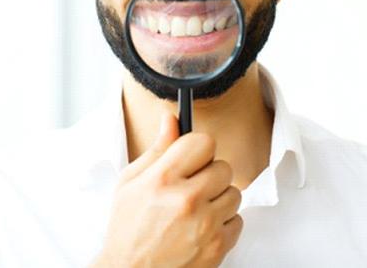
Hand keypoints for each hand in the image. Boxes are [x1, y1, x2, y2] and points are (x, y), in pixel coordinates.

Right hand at [94, 112, 242, 267]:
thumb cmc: (128, 227)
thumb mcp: (132, 180)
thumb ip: (158, 148)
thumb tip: (171, 118)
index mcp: (163, 178)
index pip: (204, 142)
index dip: (198, 148)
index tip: (192, 157)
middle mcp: (187, 199)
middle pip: (223, 166)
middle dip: (209, 173)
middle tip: (191, 186)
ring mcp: (205, 224)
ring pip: (234, 192)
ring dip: (218, 198)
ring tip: (196, 209)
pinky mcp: (217, 247)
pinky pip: (238, 220)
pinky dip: (223, 222)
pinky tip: (202, 226)